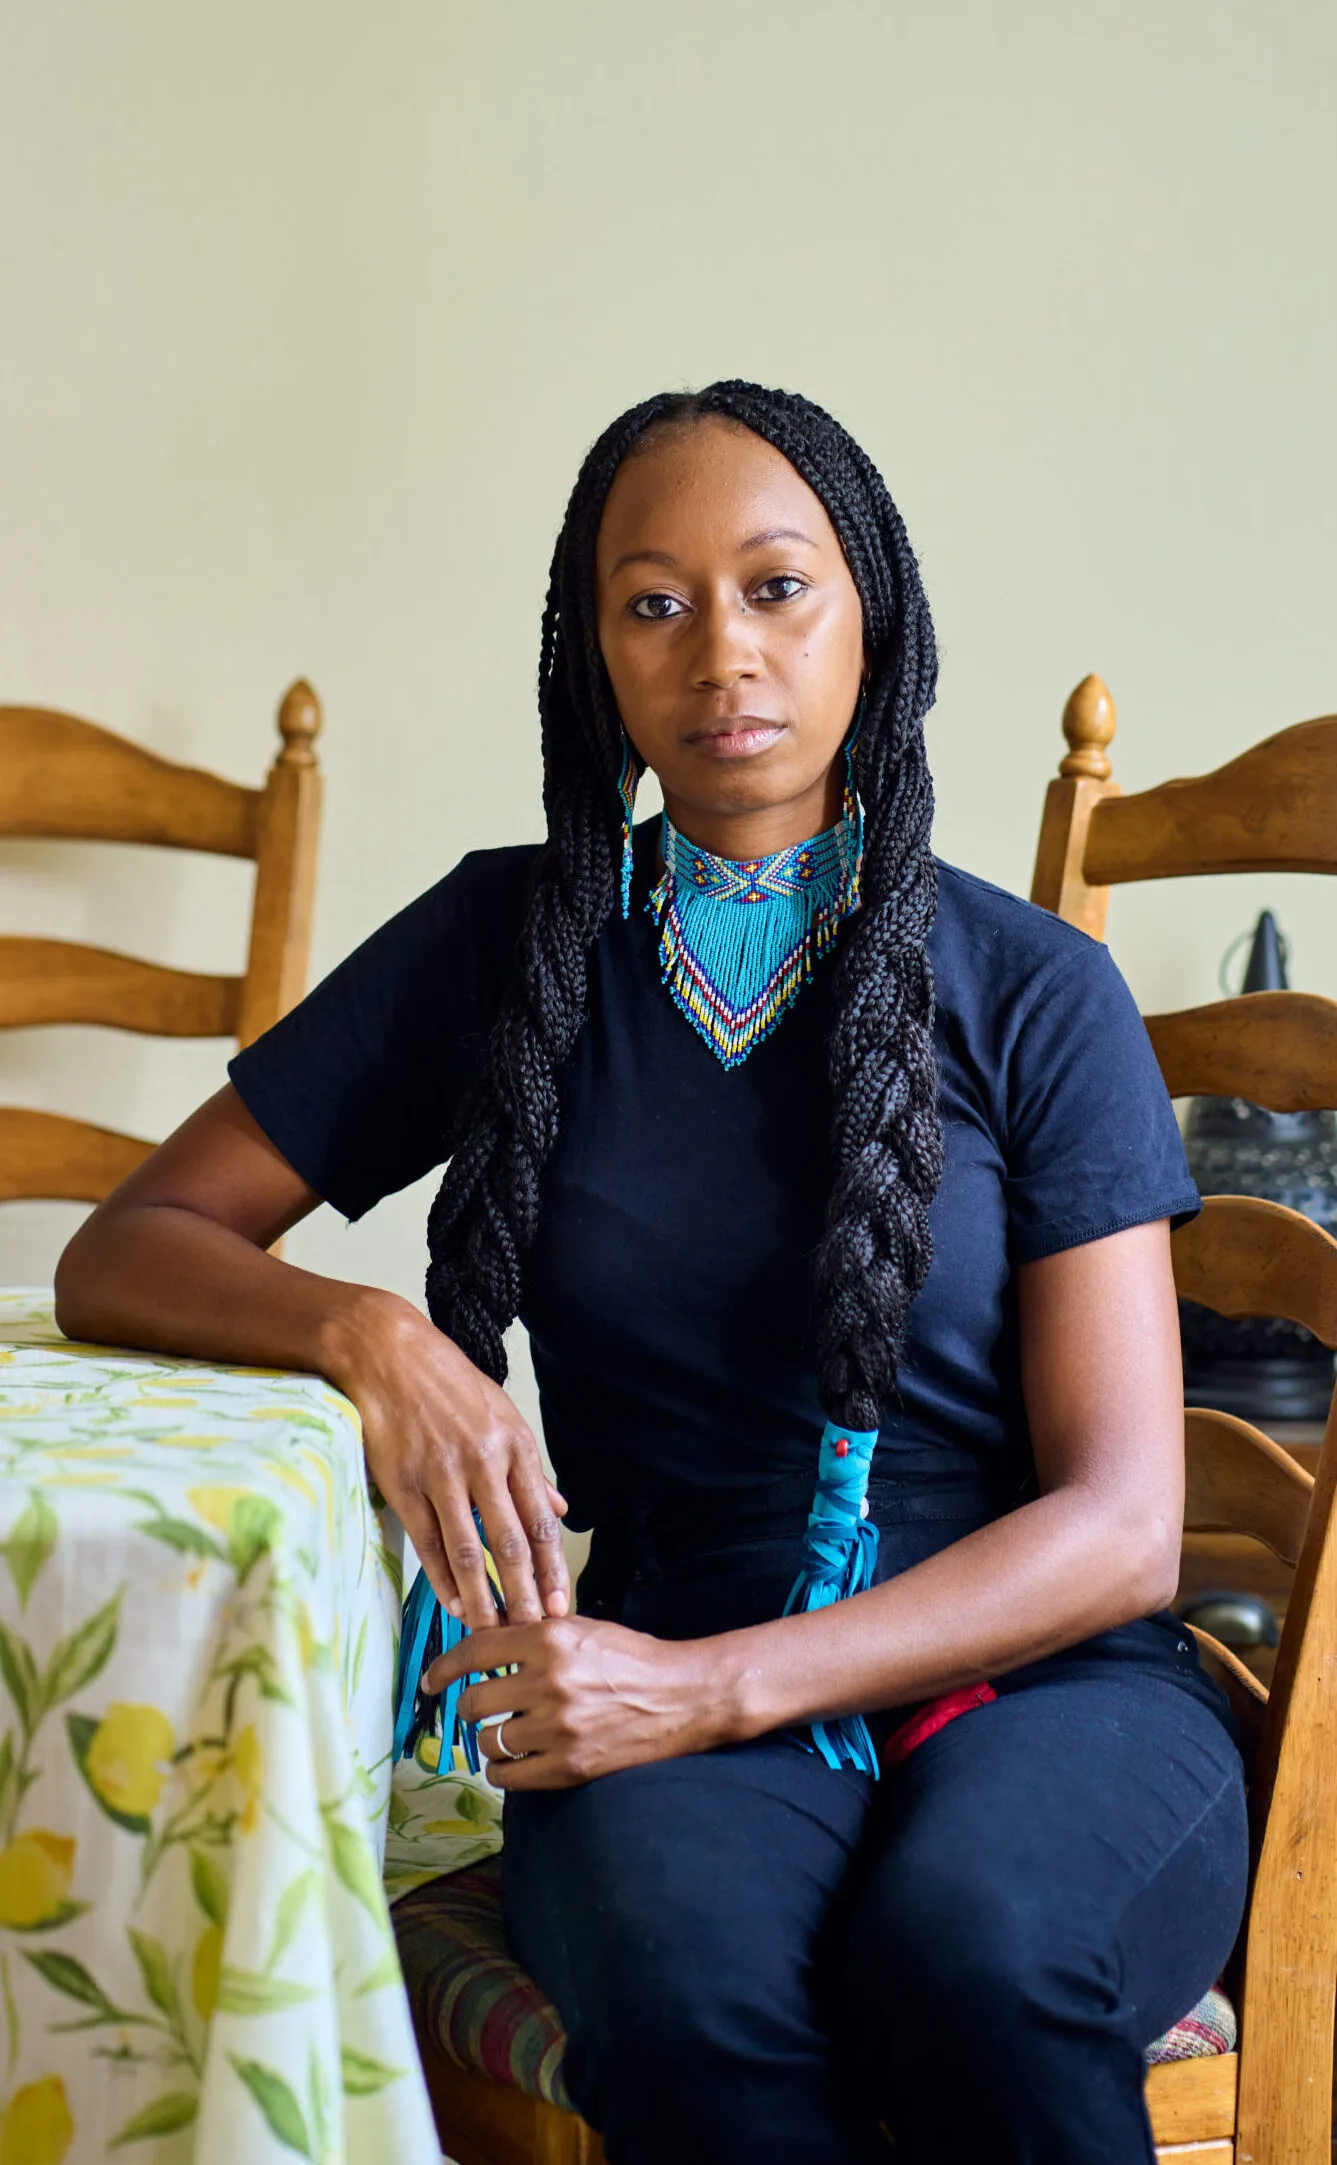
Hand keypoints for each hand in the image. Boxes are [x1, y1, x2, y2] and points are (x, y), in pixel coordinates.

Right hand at [327, 1289, 570, 1633]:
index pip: (540, 1520)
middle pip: (510, 1543)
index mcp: (514, 1446)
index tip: (561, 1604)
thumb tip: (561, 1508)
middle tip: (534, 1632)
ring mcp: (442, 1475)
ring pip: (469, 1550)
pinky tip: (455, 1603)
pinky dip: (442, 1578)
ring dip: (483, 1597)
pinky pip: (428, 1541)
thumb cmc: (449, 1384)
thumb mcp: (502, 1414)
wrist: (388, 1354)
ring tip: (495, 1631)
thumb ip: (531, 1468)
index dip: (552, 1568)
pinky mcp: (404, 1484)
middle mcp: (484, 1463)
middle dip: (525, 1593)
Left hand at [424, 1617, 719, 1788]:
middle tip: (483, 1709)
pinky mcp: (569, 1768)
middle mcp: (549, 1683)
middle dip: (472, 1707)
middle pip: (475, 1702)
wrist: (683, 1697)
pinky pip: (507, 1776)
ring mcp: (558, 1729)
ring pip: (487, 1741)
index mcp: (550, 1640)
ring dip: (488, 1740)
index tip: (432, 1681)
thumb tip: (481, 1640)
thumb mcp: (582, 1629)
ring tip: (504, 1735)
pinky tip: (512, 1761)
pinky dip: (502, 1770)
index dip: (444, 1668)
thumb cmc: (631, 1658)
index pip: (475, 1651)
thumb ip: (533, 1635)